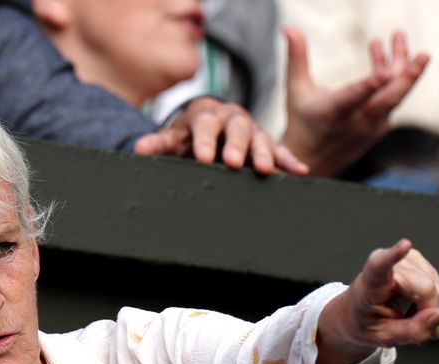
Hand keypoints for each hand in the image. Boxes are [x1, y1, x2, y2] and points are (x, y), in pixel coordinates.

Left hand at [134, 96, 308, 175]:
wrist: (210, 123)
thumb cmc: (189, 135)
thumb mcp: (174, 138)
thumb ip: (159, 143)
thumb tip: (138, 148)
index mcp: (207, 116)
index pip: (205, 125)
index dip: (204, 140)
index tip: (202, 157)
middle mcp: (232, 119)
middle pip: (236, 129)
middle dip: (236, 146)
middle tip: (233, 162)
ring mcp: (251, 129)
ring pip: (260, 138)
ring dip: (264, 153)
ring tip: (265, 170)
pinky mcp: (266, 141)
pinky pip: (280, 150)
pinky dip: (289, 160)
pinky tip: (299, 171)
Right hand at [279, 27, 429, 177]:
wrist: (311, 162)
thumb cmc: (302, 122)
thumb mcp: (295, 90)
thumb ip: (296, 57)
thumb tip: (289, 27)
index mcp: (334, 113)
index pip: (353, 98)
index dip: (369, 85)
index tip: (383, 73)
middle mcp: (357, 121)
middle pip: (389, 99)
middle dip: (408, 76)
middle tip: (424, 55)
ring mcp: (372, 125)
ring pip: (395, 94)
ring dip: (401, 65)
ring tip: (398, 36)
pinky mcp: (380, 126)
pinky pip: (391, 97)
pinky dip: (392, 76)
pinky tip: (384, 56)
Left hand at [316, 239, 438, 363]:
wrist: (355, 313)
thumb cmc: (364, 323)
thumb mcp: (382, 337)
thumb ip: (412, 331)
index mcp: (369, 284)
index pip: (379, 266)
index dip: (394, 256)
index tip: (405, 245)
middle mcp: (388, 266)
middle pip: (425, 287)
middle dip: (427, 311)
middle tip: (413, 331)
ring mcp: (405, 260)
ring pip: (436, 288)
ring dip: (428, 309)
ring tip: (406, 316)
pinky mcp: (417, 260)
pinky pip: (438, 287)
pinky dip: (430, 302)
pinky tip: (413, 307)